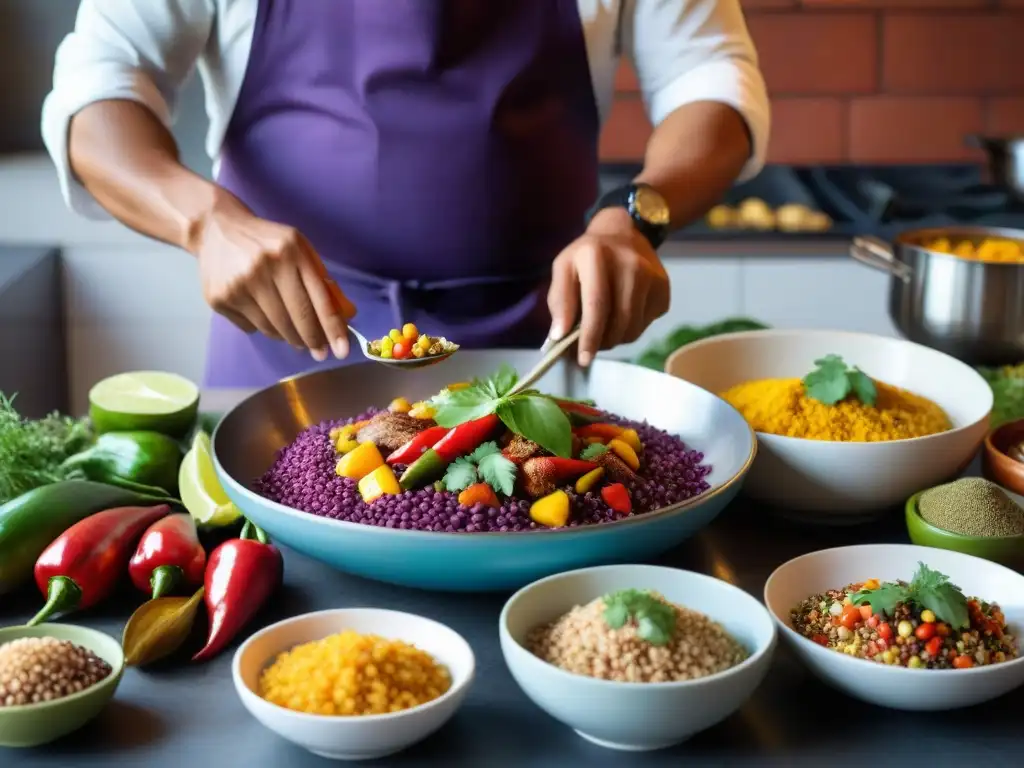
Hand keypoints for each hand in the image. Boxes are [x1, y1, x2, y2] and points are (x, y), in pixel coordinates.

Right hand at [190, 189, 355, 359]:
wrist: (216, 228)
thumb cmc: (268, 242)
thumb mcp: (301, 251)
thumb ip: (324, 281)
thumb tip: (348, 314)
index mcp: (291, 252)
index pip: (318, 299)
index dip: (332, 328)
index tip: (341, 351)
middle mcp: (265, 267)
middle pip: (296, 319)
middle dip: (312, 340)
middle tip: (319, 351)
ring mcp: (239, 284)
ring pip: (273, 328)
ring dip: (289, 336)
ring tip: (294, 334)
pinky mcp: (219, 298)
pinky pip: (251, 327)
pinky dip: (264, 329)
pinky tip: (264, 315)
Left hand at [547, 207, 669, 365]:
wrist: (624, 233)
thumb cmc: (587, 256)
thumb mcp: (563, 269)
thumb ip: (559, 302)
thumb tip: (559, 336)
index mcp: (596, 255)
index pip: (596, 305)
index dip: (589, 336)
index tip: (583, 359)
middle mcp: (630, 264)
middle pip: (618, 322)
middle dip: (602, 342)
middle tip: (589, 346)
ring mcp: (652, 276)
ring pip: (634, 328)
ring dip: (616, 338)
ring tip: (604, 328)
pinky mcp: (664, 288)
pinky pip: (646, 324)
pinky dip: (630, 328)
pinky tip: (621, 313)